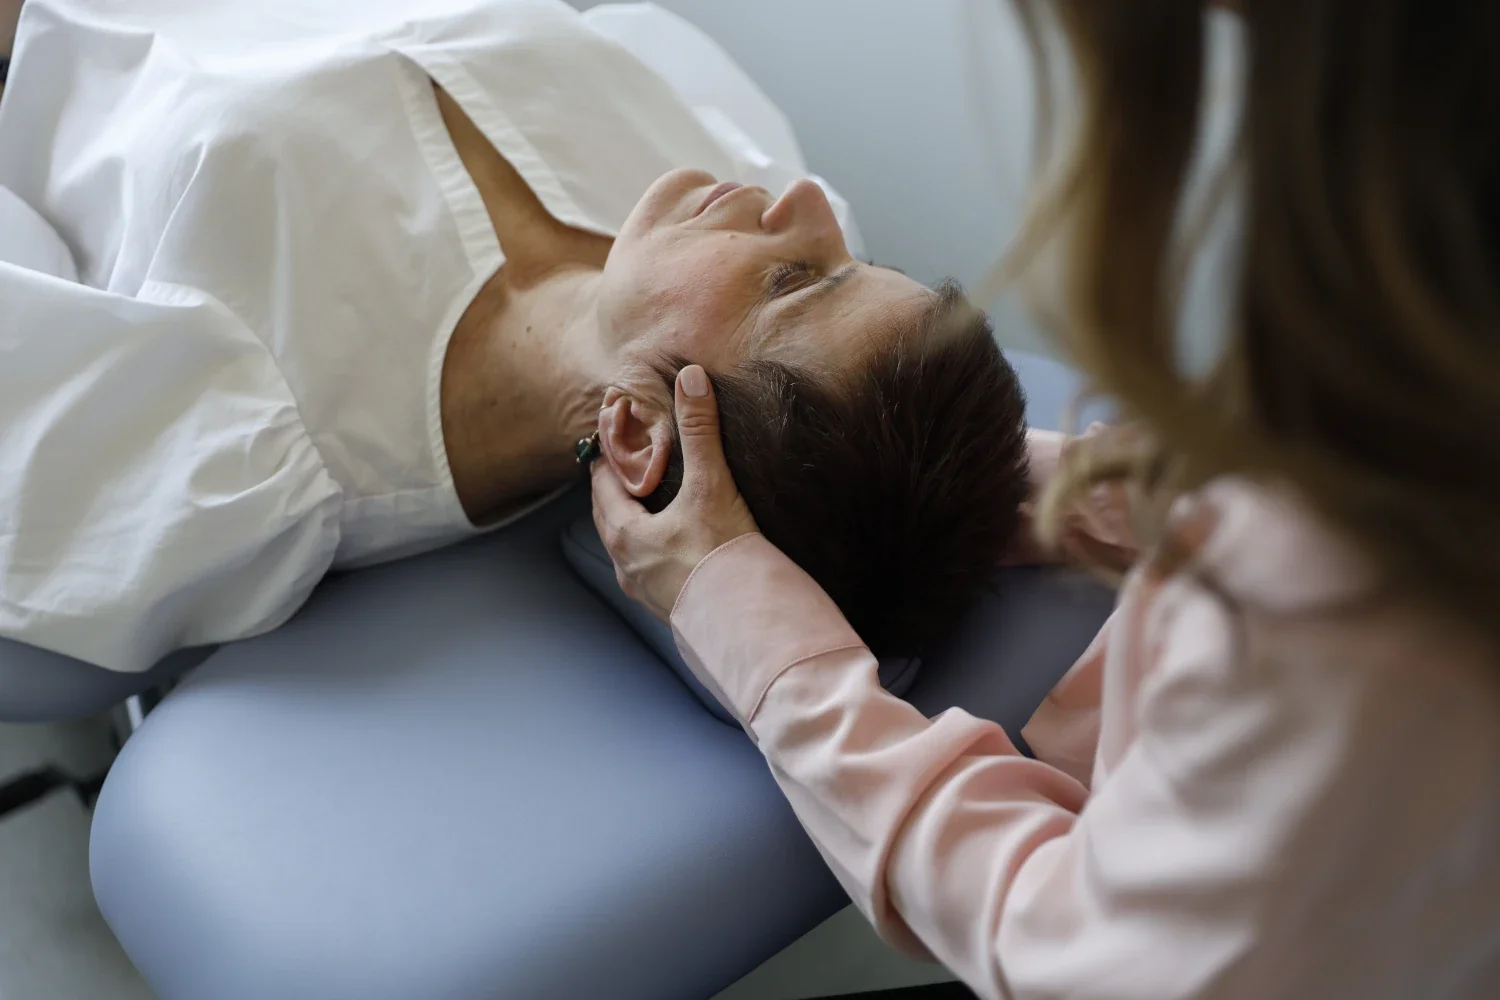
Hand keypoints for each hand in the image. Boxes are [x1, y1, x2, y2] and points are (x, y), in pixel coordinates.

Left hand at [590, 365, 758, 620]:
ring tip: (654, 506)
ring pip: (629, 547)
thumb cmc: (720, 555)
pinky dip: (657, 551)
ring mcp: (646, 591)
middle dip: (619, 491)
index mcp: (624, 532)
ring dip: (636, 524)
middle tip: (631, 467)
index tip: (615, 439)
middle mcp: (626, 564)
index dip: (607, 458)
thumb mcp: (710, 485)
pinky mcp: (670, 608)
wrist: (745, 624)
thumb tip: (690, 377)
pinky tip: (678, 548)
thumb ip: (700, 431)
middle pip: (610, 518)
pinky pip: (652, 571)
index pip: (602, 485)